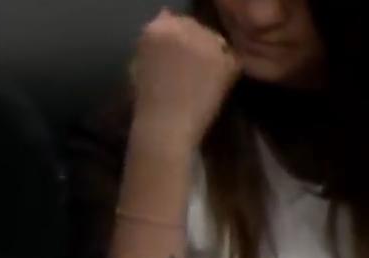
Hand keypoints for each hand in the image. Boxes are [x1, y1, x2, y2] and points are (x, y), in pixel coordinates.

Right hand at [131, 9, 241, 152]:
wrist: (164, 130)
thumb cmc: (144, 105)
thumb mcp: (138, 66)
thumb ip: (153, 40)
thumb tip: (165, 15)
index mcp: (155, 29)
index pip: (172, 21)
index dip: (174, 41)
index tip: (170, 61)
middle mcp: (182, 27)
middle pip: (195, 27)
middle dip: (193, 44)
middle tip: (186, 73)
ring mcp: (206, 41)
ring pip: (214, 41)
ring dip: (210, 57)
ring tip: (198, 82)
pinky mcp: (225, 58)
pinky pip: (230, 59)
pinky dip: (225, 72)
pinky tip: (209, 89)